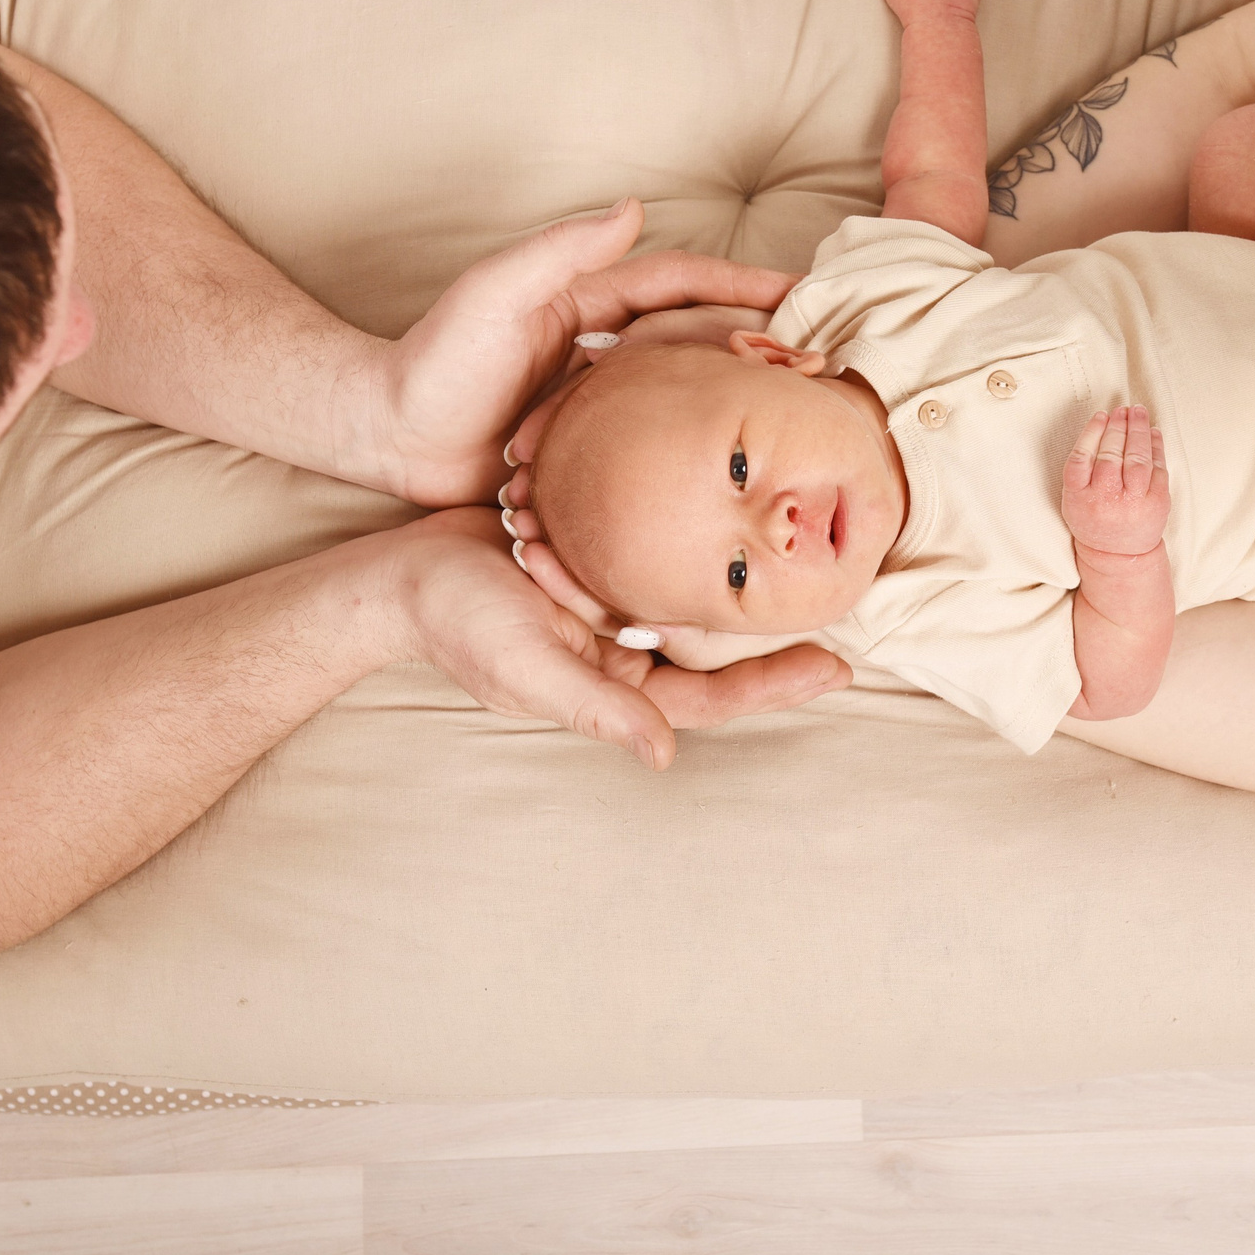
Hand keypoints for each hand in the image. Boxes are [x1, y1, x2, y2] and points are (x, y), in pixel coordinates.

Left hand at [366, 198, 795, 506]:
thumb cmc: (432, 362)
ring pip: (688, 397)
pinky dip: (698, 455)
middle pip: (700, 339)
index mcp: (591, 304)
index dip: (743, 283)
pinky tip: (738, 475)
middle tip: (827, 361)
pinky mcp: (593, 457)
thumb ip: (559, 251)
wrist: (386, 440)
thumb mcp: (494, 294)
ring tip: (806, 418)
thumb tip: (633, 207)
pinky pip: (657, 452)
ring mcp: (603, 405)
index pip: (684, 285)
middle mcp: (605, 351)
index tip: (803, 292)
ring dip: (742, 401)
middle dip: (762, 343)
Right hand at [376, 507, 850, 768]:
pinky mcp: (604, 547)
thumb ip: (594, 709)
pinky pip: (668, 544)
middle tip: (853, 596)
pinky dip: (708, 530)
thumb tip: (662, 754)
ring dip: (753, 574)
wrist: (401, 569)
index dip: (775, 684)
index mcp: (619, 683)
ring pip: (702, 591)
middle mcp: (628, 645)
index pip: (713, 693)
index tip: (837, 666)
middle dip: (781, 627)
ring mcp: (618, 595)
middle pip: (721, 643)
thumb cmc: (457, 622)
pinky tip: (749, 500)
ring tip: (819, 548)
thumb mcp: (526, 666)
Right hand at [1062, 406, 1169, 557]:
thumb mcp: (1074, 499)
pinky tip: (1152, 432)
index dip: (1092, 433)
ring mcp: (1134, 503)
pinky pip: (1157, 468)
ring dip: (1138, 431)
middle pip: (1110, 456)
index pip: (1082, 458)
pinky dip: (1156, 447)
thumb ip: (1082, 468)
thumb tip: (1104, 424)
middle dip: (1118, 428)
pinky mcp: (1157, 502)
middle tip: (1122, 410)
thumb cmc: (1093, 519)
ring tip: (1137, 412)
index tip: (1101, 415)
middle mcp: (1106, 501)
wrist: (1118, 556)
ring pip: (1136, 459)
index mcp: (1079, 499)